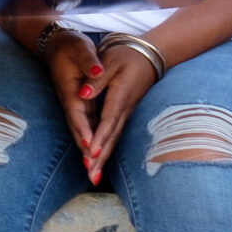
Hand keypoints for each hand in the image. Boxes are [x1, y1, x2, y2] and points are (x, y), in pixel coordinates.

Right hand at [28, 26, 107, 178]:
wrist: (56, 45)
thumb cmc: (70, 45)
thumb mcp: (80, 48)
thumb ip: (89, 62)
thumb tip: (98, 72)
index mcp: (71, 90)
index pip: (77, 113)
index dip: (84, 130)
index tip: (90, 145)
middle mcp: (71, 101)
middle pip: (77, 129)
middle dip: (85, 151)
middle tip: (92, 171)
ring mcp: (75, 105)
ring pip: (81, 131)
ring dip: (87, 152)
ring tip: (94, 173)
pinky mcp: (80, 105)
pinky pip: (86, 127)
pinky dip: (91, 142)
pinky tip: (97, 156)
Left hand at [71, 43, 158, 181]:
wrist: (149, 54)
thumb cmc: (127, 55)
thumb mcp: (110, 61)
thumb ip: (96, 79)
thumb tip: (82, 94)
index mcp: (120, 96)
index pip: (108, 121)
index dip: (99, 138)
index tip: (92, 153)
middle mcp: (125, 108)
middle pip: (111, 137)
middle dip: (101, 158)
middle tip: (91, 177)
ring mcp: (127, 112)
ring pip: (114, 138)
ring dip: (104, 158)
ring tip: (94, 177)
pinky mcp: (126, 112)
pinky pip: (116, 134)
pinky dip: (108, 148)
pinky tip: (100, 161)